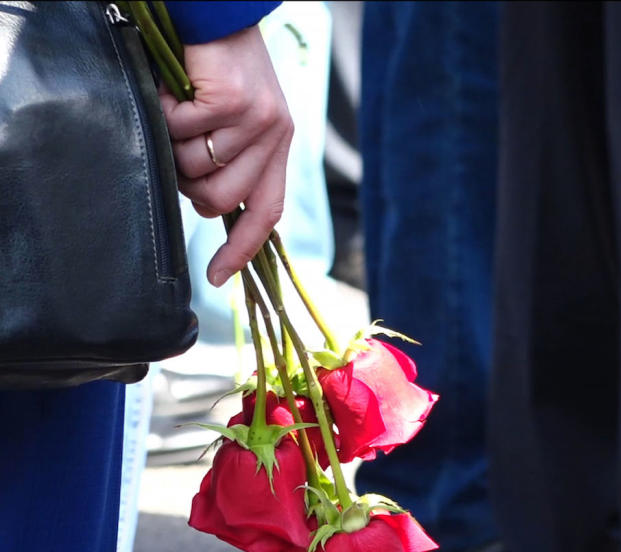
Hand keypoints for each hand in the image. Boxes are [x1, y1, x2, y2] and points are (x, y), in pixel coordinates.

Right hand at [159, 26, 293, 286]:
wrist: (221, 16)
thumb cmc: (219, 72)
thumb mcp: (236, 121)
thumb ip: (231, 161)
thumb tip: (206, 206)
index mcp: (277, 149)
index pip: (266, 214)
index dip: (241, 250)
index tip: (216, 278)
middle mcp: (274, 139)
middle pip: (219, 199)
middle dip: (187, 181)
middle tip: (182, 145)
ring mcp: (256, 122)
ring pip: (194, 168)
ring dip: (173, 143)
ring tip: (181, 112)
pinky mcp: (233, 102)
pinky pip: (180, 131)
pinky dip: (165, 111)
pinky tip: (177, 91)